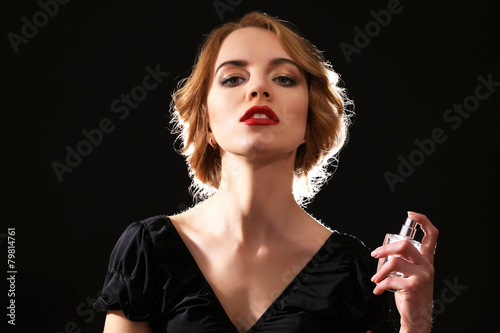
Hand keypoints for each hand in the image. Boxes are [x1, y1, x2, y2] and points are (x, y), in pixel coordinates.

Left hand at [370, 212, 437, 332]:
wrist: (417, 316)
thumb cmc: (412, 294)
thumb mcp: (411, 274)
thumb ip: (404, 260)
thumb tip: (384, 251)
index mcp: (427, 260)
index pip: (432, 235)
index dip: (423, 221)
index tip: (411, 214)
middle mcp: (427, 266)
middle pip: (405, 244)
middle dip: (385, 248)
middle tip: (375, 255)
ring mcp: (422, 276)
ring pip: (394, 261)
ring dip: (380, 271)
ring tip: (376, 278)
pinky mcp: (413, 287)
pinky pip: (390, 280)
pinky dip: (380, 285)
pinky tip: (378, 290)